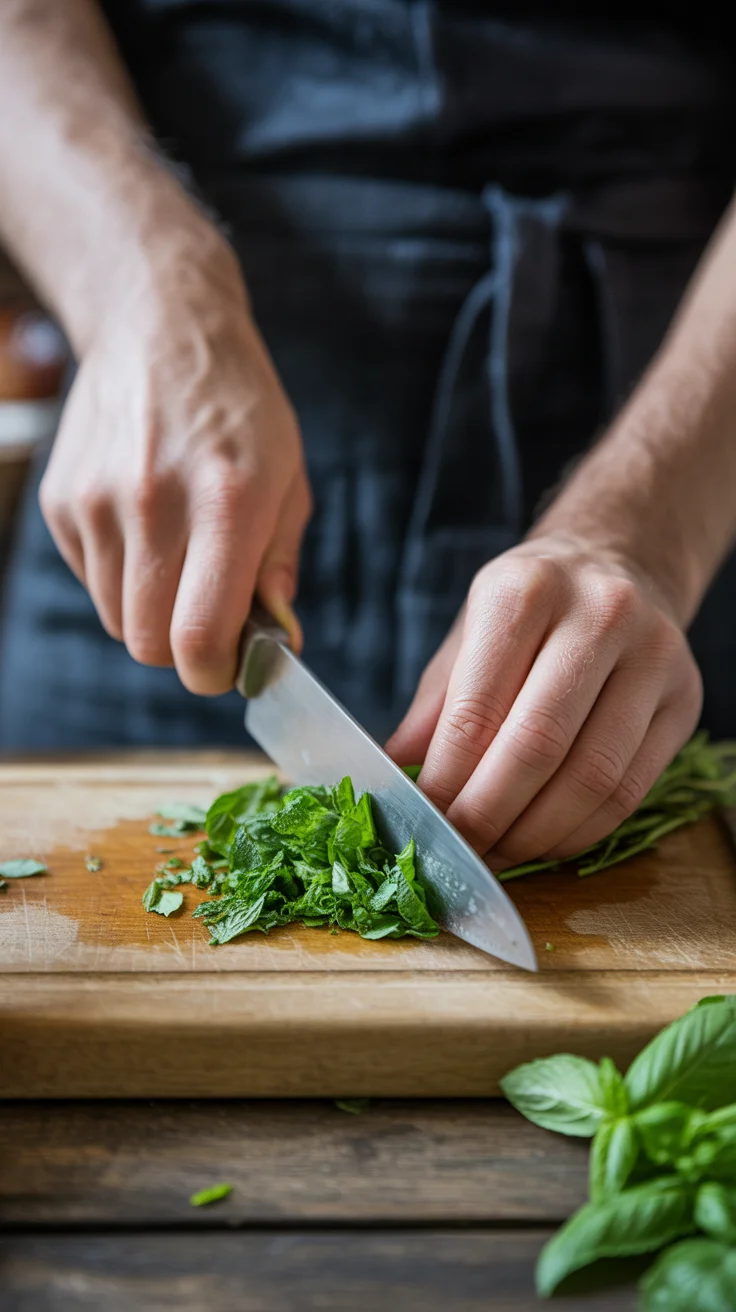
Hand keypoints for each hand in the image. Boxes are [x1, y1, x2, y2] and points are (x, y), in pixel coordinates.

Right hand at [40, 229, 310, 693]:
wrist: (160, 327)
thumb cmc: (239, 409)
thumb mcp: (289, 477)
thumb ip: (280, 564)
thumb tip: (277, 641)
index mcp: (228, 502)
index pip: (199, 636)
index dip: (214, 672)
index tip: (229, 664)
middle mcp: (155, 504)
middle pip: (150, 643)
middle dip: (183, 649)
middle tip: (209, 617)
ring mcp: (99, 502)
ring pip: (117, 620)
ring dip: (151, 611)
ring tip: (179, 558)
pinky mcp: (63, 502)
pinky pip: (91, 581)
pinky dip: (120, 576)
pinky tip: (145, 527)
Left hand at [386, 536, 701, 865]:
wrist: (621, 561)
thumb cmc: (532, 606)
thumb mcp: (470, 631)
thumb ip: (437, 702)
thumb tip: (396, 771)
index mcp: (527, 590)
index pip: (478, 709)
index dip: (446, 780)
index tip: (423, 819)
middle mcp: (600, 614)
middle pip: (538, 745)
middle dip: (488, 815)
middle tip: (459, 849)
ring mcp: (654, 657)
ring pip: (592, 777)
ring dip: (536, 834)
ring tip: (497, 853)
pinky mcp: (685, 701)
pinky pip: (630, 790)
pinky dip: (581, 832)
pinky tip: (545, 841)